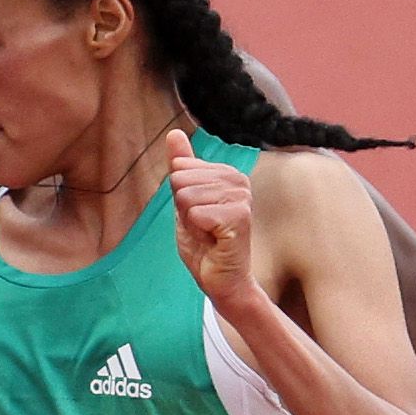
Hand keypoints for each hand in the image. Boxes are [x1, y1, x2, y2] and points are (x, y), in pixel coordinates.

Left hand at [164, 132, 258, 311]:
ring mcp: (241, 197)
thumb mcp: (185, 201)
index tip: (198, 217)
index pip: (180, 169)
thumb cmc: (205, 245)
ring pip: (187, 197)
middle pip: (181, 180)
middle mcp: (238, 180)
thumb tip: (174, 133)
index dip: (180, 198)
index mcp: (226, 173)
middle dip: (184, 210)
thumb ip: (181, 168)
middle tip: (202, 229)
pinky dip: (198, 232)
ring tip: (208, 235)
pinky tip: (214, 241)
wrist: (222, 281)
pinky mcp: (239, 216)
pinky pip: (196, 214)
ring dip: (191, 223)